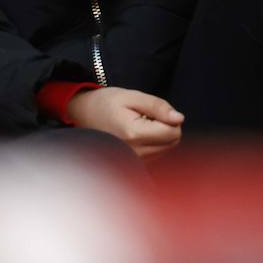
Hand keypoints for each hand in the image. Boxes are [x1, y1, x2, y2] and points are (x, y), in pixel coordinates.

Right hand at [67, 87, 183, 159]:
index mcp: (134, 134)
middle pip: (172, 142)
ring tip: (139, 125)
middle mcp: (134, 153)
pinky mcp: (132, 165)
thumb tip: (179, 118)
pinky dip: (153, 144)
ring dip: (160, 136)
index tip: (153, 111)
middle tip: (145, 117)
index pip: (173, 132)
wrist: (82, 116)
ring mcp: (132, 162)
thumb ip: (158, 107)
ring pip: (166, 149)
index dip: (170, 118)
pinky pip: (157, 155)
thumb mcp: (133, 97)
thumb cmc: (106, 103)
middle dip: (166, 126)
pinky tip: (137, 135)